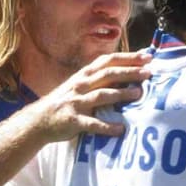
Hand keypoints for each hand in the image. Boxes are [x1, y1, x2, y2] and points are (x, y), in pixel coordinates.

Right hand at [32, 51, 150, 141]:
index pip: (107, 61)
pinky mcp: (73, 120)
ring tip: (138, 94)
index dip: (127, 58)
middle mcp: (80, 86)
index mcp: (84, 75)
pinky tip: (121, 129)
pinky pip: (92, 124)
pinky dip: (107, 126)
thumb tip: (128, 70)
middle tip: (147, 72)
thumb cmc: (66, 101)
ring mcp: (76, 102)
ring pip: (101, 95)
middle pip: (107, 75)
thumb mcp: (80, 85)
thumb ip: (100, 78)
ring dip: (120, 94)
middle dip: (128, 72)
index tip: (147, 57)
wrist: (38, 120)